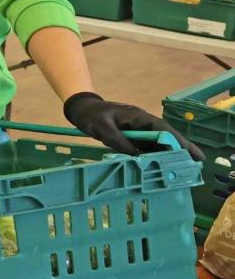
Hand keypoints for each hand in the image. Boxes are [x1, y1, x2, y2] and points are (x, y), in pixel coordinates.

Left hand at [63, 92, 204, 161]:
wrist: (82, 109)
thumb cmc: (91, 115)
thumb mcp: (102, 127)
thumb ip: (118, 140)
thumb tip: (136, 156)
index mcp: (139, 117)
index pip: (164, 129)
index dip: (178, 141)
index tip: (190, 153)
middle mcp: (143, 123)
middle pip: (166, 137)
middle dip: (181, 149)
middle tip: (197, 163)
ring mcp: (138, 129)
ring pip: (158, 143)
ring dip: (169, 154)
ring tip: (182, 169)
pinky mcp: (133, 136)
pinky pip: (146, 146)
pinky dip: (155, 156)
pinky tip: (161, 167)